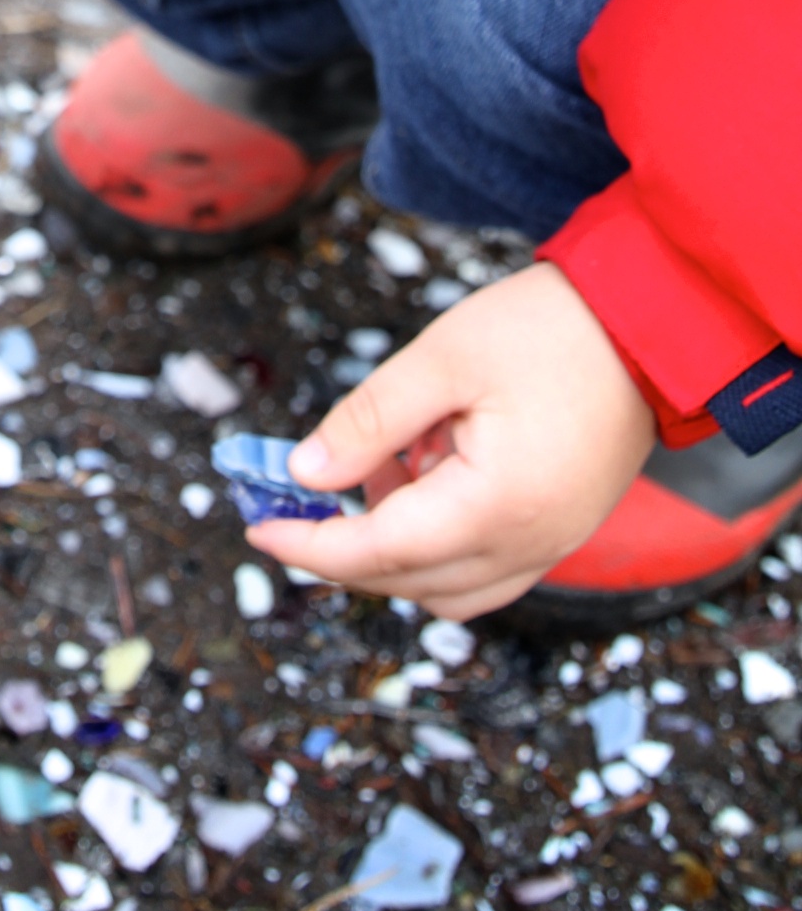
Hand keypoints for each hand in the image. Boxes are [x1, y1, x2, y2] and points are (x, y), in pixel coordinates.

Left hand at [249, 263, 655, 618]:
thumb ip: (368, 421)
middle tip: (292, 496)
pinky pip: (484, 570)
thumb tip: (304, 472)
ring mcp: (551, 545)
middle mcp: (528, 545)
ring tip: (372, 469)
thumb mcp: (442, 358)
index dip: (310, 544)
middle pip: (407, 582)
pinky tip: (420, 478)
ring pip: (446, 588)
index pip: (378, 552)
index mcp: (495, 507)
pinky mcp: (561, 531)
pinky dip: (436, 546)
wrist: (651, 322)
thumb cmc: (551, 330)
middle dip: (341, 550)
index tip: (258, 523)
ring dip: (391, 552)